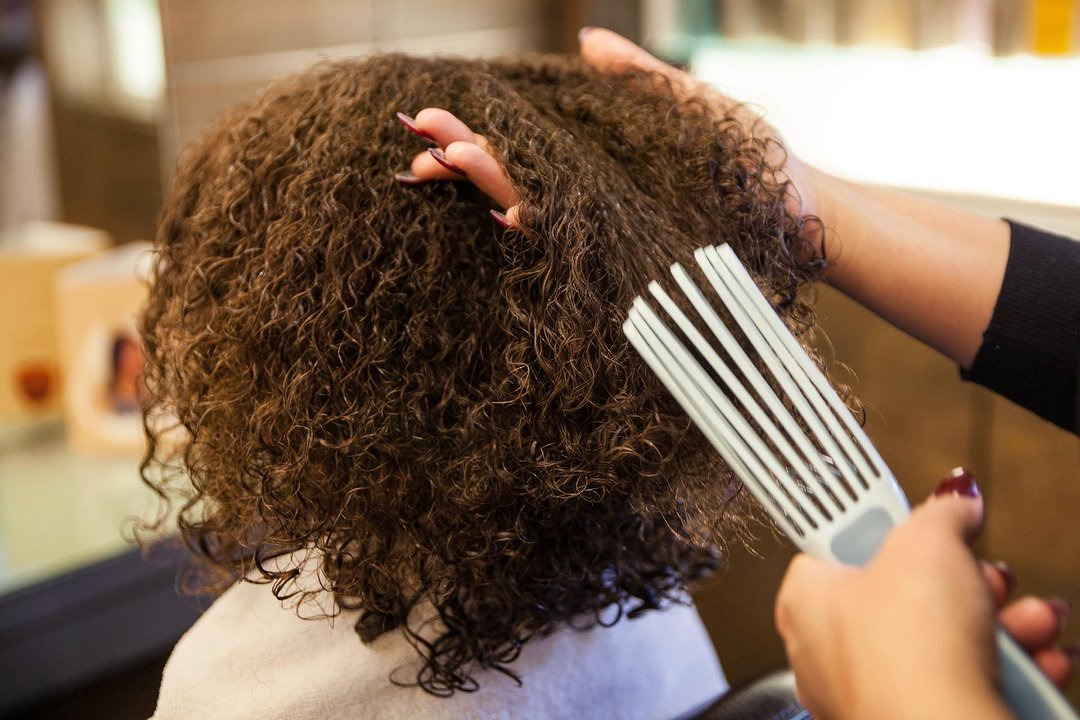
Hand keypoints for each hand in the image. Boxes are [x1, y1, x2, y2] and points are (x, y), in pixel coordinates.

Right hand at [395, 28, 824, 241]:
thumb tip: (586, 40)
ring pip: (533, 205)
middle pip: (512, 175)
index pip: (522, 145)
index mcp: (597, 161)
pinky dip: (540, 225)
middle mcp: (592, 197)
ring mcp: (608, 225)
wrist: (800, 208)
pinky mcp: (630, 248)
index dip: (473, 134)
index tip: (428, 119)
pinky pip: (577, 240)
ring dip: (487, 185)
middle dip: (461, 158)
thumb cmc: (747, 158)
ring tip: (443, 162)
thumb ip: (635, 76)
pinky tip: (505, 209)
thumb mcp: (687, 103)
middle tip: (416, 142)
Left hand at [775, 472, 1071, 719]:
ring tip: (1027, 619)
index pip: (837, 551)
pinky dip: (1009, 673)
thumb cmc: (906, 649)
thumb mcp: (927, 543)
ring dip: (1003, 627)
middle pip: (906, 598)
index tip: (917, 525)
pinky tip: (1037, 662)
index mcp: (807, 600)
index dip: (886, 534)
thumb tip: (955, 498)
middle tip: (983, 576)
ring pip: (946, 645)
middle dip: (966, 584)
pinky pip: (965, 686)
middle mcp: (829, 653)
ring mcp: (872, 693)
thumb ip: (942, 512)